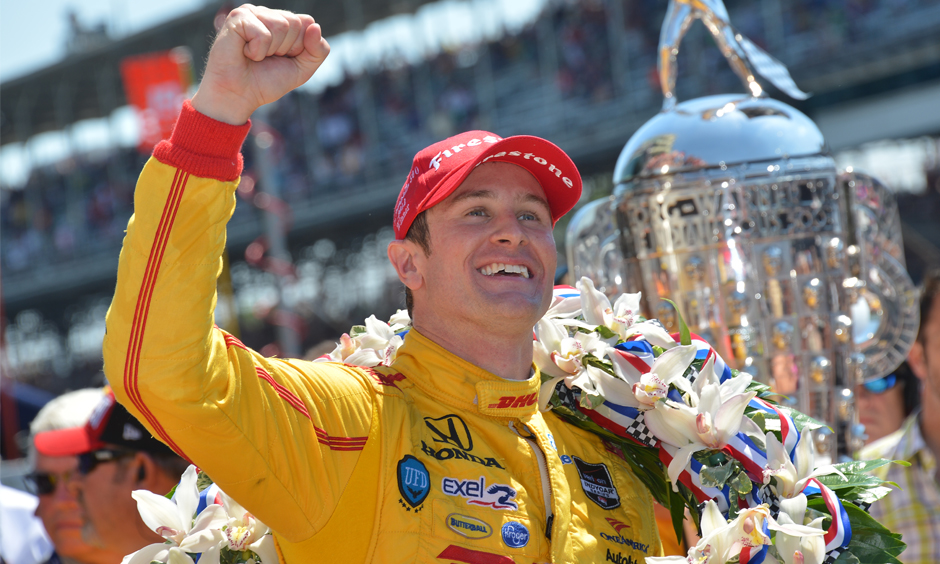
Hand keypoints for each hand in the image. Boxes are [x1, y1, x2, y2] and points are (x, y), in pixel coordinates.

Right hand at [191, 4, 329, 124]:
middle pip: (295, 23)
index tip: (282, 58)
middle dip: (285, 48)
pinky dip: (257, 51)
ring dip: (270, 50)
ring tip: (255, 56)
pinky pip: (263, 33)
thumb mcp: (302, 70)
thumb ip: (318, 51)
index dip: (299, 47)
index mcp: (282, 21)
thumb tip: (315, 26)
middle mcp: (267, 13)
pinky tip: (245, 53)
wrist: (238, 96)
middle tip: (266, 58)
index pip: (308, 22)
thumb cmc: (266, 82)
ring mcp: (251, 13)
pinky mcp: (237, 18)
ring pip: (281, 25)